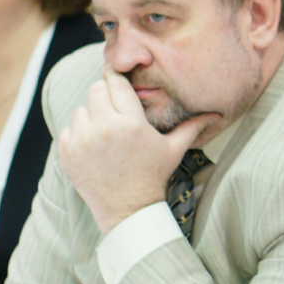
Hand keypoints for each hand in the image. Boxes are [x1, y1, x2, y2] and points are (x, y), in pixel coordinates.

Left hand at [57, 68, 211, 234]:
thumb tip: (216, 113)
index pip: (116, 84)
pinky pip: (68, 129)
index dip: (115, 77)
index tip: (115, 76)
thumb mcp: (174, 149)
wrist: (128, 207)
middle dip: (104, 96)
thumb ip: (192, 126)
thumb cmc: (153, 175)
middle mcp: (105, 128)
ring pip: (80, 110)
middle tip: (114, 111)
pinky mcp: (67, 152)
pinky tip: (94, 148)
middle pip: (95, 90)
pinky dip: (78, 135)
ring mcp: (83, 140)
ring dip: (91, 117)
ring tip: (106, 135)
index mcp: (132, 123)